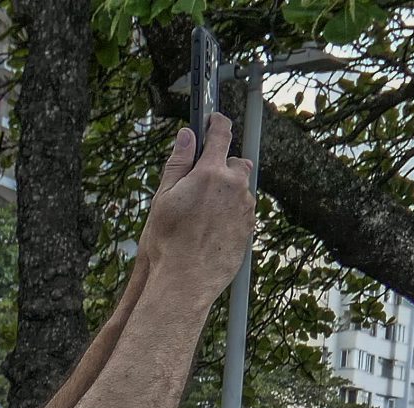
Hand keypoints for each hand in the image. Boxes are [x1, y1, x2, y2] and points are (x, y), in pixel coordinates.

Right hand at [138, 113, 255, 301]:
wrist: (185, 282)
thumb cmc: (168, 243)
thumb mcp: (164, 198)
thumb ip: (178, 163)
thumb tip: (186, 136)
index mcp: (210, 173)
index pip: (220, 134)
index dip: (216, 122)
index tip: (213, 120)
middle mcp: (234, 186)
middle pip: (236, 162)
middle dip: (221, 167)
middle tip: (200, 185)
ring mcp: (245, 208)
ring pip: (239, 189)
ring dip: (226, 194)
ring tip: (201, 217)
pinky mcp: (249, 228)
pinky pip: (242, 212)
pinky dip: (230, 214)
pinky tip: (210, 231)